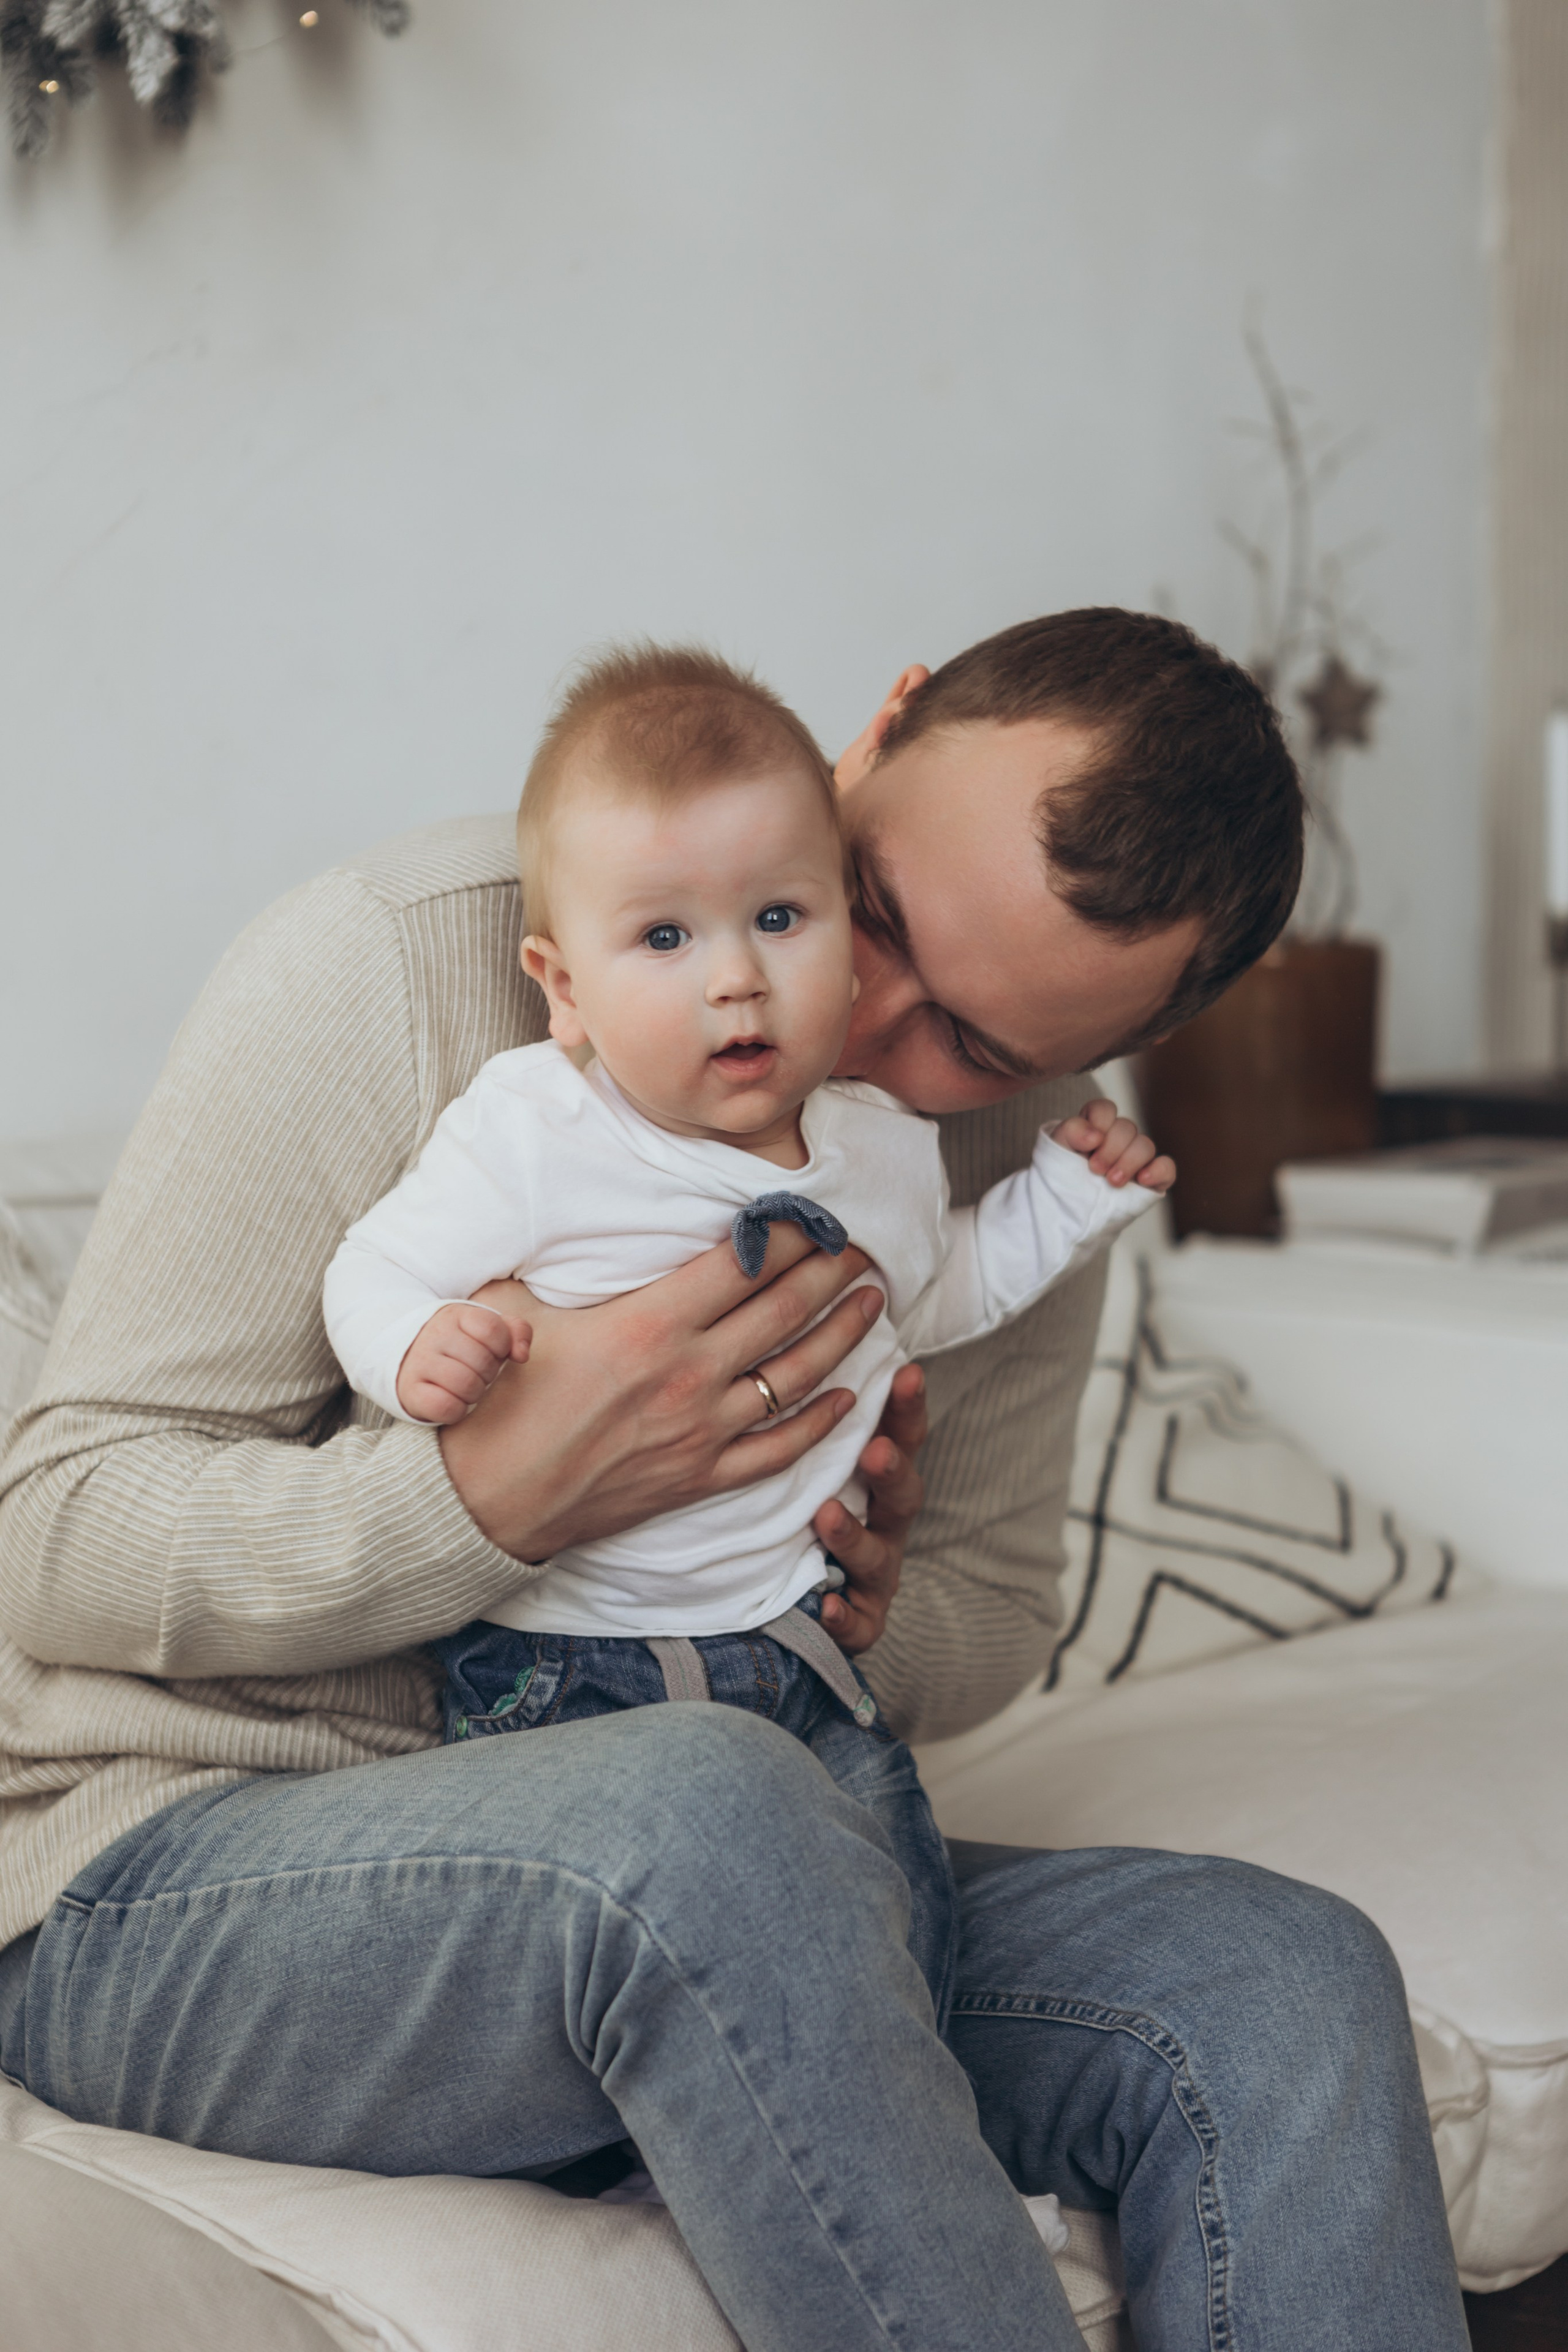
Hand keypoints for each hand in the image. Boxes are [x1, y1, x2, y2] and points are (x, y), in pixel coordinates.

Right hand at [396, 1303, 532, 1425]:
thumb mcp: (487, 1329)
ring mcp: (420, 1362)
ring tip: (467, 1386)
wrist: (409, 1356)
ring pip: (465, 1384)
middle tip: (478, 1372)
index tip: (493, 1352)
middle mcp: (435, 1335)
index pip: (492, 1329)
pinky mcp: (410, 1390)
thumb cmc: (460, 1345)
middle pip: (482, 1360)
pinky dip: (457, 1410)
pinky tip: (453, 1401)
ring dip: (475, 1392)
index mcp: (456, 1316)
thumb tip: (522, 1355)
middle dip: (489, 1372)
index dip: (502, 1346)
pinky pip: (445, 1406)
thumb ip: (516, 1332)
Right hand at [438, 1223, 885, 1562]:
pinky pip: (779, 1448)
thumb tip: (554, 1217)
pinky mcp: (701, 1477)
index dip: (787, 1234)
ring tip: (872, 1303)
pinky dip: (822, 1422)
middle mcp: (688, 1374)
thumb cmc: (493, 1402)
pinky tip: (850, 1397)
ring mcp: (701, 1431)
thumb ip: (548, 1266)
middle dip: (830, 1273)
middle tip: (861, 1247)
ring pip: (796, 1375)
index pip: (741, 1264)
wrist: (484, 1504)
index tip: (815, 1211)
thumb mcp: (509, 1311)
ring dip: (842, 1335)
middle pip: (782, 1311)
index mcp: (647, 1324)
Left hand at [813, 1362, 926, 1654]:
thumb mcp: (818, 1458)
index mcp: (881, 1476)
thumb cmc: (807, 1505)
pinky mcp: (863, 1619)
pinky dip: (845, 1616)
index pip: (901, 1434)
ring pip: (877, 1556)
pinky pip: (859, 1623)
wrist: (820, 1596)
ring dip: (855, 1536)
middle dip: (891, 1470)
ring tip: (828, 1518)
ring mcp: (878, 1571)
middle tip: (876, 1450)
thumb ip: (819, 1411)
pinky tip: (826, 1606)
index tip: (906, 1372)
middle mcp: (887, 1521)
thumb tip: (796, 1339)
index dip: (907, 1407)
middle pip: (901, 1493)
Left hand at [1055, 1097, 1175, 1192]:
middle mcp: (1118, 1139)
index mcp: (1095, 1126)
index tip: (1088, 1145)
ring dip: (1129, 1162)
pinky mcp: (1151, 1178)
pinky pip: (1166, 1167)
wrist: (1068, 1212)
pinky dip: (1157, 1171)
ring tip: (1112, 1182)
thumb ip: (1071, 1132)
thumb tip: (1096, 1135)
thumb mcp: (1057, 1149)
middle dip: (1110, 1149)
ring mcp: (1136, 1158)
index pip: (1105, 1109)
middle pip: (1126, 1127)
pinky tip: (1142, 1181)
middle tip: (1095, 1170)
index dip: (1099, 1122)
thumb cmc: (1062, 1176)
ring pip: (1146, 1145)